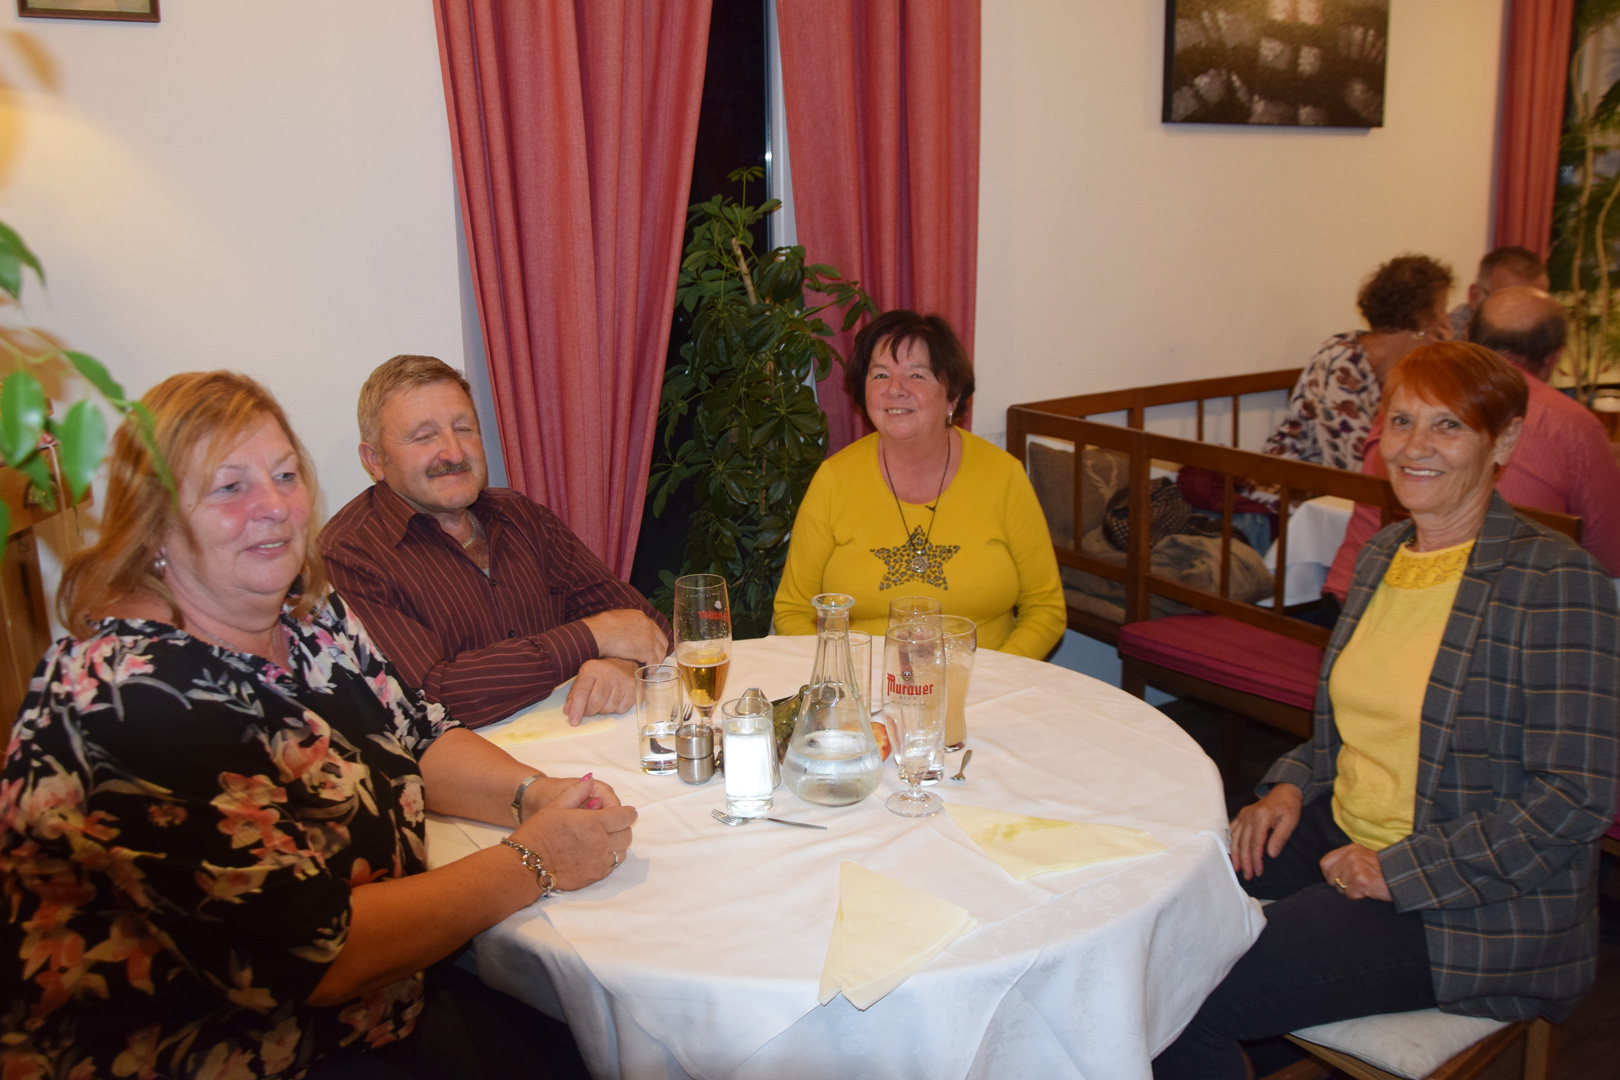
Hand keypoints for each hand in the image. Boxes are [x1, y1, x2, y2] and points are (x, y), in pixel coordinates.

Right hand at [511, 774, 636, 891]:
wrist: (526, 865)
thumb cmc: (538, 833)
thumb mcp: (555, 806)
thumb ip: (576, 791)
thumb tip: (590, 780)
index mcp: (594, 823)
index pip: (625, 817)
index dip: (628, 812)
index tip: (626, 811)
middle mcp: (600, 844)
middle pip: (627, 835)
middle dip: (624, 827)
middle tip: (614, 824)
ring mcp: (598, 862)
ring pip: (622, 852)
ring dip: (618, 843)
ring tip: (605, 838)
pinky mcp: (594, 876)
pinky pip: (612, 866)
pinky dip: (610, 858)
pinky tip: (597, 852)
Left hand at [563, 658, 636, 725]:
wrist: (625, 663)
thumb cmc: (600, 674)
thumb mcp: (584, 678)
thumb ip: (575, 694)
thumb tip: (568, 711)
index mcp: (592, 669)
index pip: (582, 691)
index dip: (577, 709)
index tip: (574, 722)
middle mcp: (608, 673)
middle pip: (596, 702)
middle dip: (590, 711)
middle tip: (589, 709)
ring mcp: (623, 681)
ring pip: (609, 708)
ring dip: (603, 710)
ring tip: (603, 702)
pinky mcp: (635, 689)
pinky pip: (621, 710)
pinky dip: (615, 709)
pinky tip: (614, 700)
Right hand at [581, 609, 668, 666]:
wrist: (598, 633)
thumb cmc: (600, 627)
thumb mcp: (616, 619)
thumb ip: (625, 624)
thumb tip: (623, 630)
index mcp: (640, 616)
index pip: (655, 630)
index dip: (654, 641)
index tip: (651, 649)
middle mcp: (648, 625)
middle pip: (662, 641)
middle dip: (659, 652)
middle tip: (653, 660)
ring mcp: (649, 637)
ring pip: (660, 652)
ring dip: (656, 661)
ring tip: (649, 668)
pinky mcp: (646, 649)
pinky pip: (654, 662)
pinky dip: (651, 668)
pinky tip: (646, 673)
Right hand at [1229, 783, 1301, 879]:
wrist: (1284, 791)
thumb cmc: (1289, 807)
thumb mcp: (1291, 822)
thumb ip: (1280, 838)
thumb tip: (1271, 854)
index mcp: (1262, 818)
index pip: (1256, 843)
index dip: (1256, 859)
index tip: (1258, 871)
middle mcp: (1249, 816)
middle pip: (1244, 843)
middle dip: (1245, 861)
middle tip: (1248, 876)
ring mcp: (1243, 815)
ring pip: (1236, 838)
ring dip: (1236, 855)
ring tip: (1236, 868)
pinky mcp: (1242, 815)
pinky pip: (1233, 830)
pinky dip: (1231, 842)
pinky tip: (1231, 852)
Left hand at [1319, 843, 1390, 900]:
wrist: (1406, 877)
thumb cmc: (1385, 871)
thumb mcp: (1364, 858)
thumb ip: (1347, 861)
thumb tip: (1329, 874)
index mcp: (1351, 849)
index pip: (1324, 863)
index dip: (1329, 875)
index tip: (1337, 881)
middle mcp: (1351, 855)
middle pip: (1331, 877)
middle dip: (1341, 886)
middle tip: (1356, 886)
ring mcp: (1355, 867)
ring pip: (1340, 888)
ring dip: (1351, 891)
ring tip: (1365, 887)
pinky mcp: (1361, 880)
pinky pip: (1350, 894)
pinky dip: (1358, 896)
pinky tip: (1369, 891)